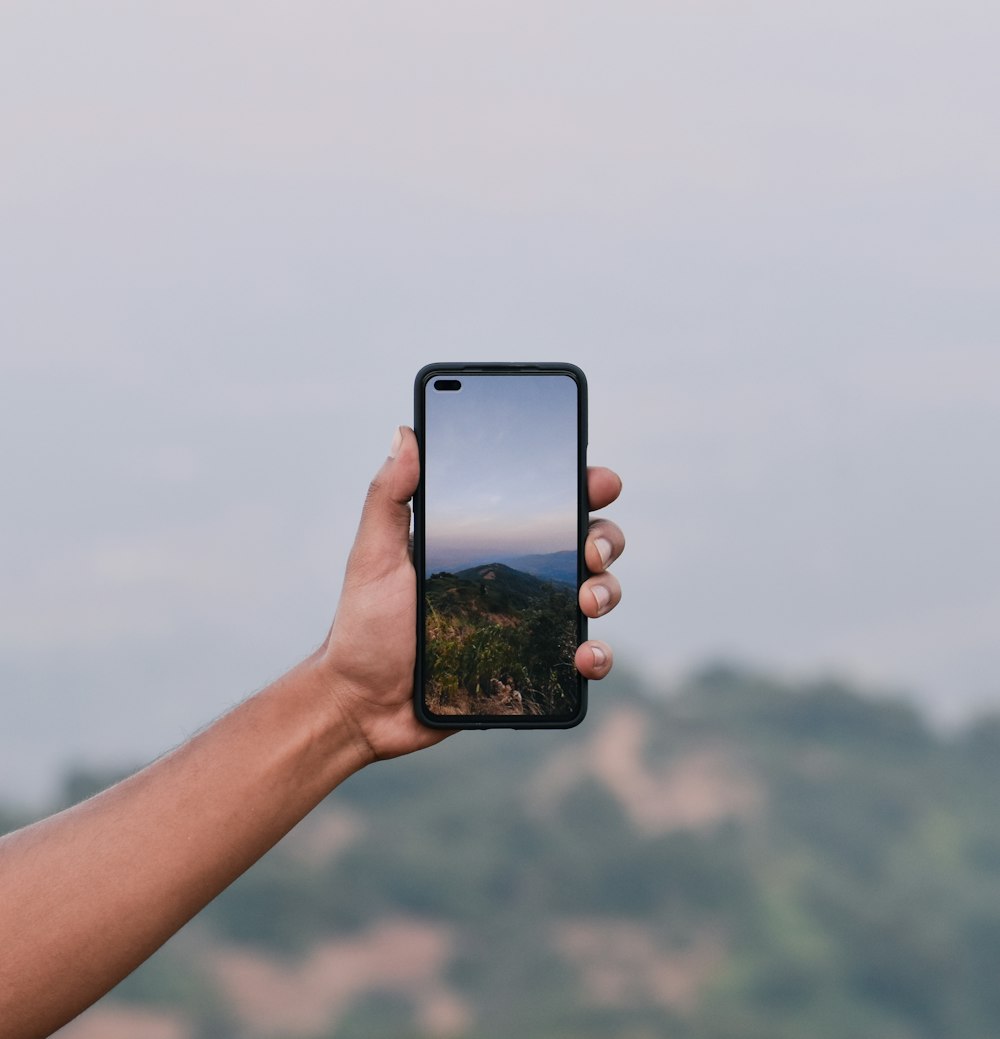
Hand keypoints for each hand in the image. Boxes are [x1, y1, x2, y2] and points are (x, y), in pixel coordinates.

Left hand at [320, 426, 623, 762]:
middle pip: (585, 543)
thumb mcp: (374, 555)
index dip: (581, 488)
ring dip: (608, 589)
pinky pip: (582, 656)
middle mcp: (516, 577)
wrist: (364, 703)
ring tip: (589, 600)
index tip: (598, 481)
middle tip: (591, 549)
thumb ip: (389, 496)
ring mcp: (529, 622)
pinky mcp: (533, 667)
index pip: (545, 503)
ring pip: (597, 593)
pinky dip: (597, 654)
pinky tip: (584, 656)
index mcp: (487, 541)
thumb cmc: (366, 626)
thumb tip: (406, 433)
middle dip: (604, 538)